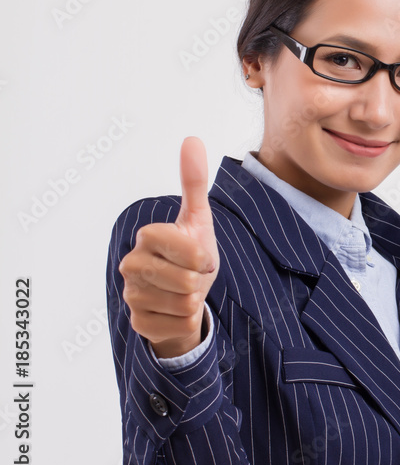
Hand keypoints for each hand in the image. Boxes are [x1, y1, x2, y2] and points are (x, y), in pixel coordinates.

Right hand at [119, 136, 219, 357]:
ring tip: (186, 290)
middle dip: (202, 280)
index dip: (203, 256)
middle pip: (188, 280)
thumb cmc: (190, 253)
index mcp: (147, 238)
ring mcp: (132, 296)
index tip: (200, 255)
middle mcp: (131, 266)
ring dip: (196, 300)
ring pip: (186, 304)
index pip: (189, 251)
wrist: (184, 294)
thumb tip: (191, 139)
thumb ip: (194, 181)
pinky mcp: (139, 324)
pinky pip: (182, 325)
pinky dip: (189, 321)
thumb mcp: (198, 218)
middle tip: (194, 274)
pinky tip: (177, 310)